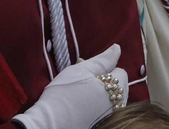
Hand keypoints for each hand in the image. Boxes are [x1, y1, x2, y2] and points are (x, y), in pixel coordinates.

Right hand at [12, 45, 126, 128]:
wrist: (49, 124)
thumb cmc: (64, 94)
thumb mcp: (82, 69)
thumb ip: (103, 59)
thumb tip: (117, 48)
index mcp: (116, 89)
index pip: (119, 71)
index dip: (102, 68)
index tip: (86, 72)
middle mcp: (118, 104)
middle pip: (118, 86)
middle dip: (104, 81)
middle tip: (82, 81)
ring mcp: (110, 116)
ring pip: (111, 99)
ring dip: (100, 93)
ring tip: (81, 94)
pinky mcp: (102, 124)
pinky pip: (105, 111)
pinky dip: (96, 106)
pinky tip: (82, 106)